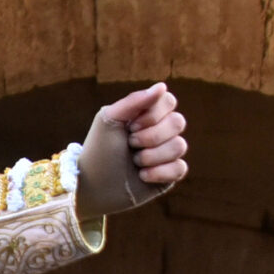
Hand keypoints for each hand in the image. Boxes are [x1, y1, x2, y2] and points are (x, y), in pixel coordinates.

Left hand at [74, 83, 188, 216]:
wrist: (92, 186)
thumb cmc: (98, 150)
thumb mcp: (109, 120)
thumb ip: (134, 101)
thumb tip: (162, 86)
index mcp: (145, 115)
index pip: (168, 101)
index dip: (153, 114)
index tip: (131, 126)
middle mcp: (159, 131)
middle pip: (178, 122)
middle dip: (151, 136)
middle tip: (130, 144)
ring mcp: (165, 153)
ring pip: (180, 146)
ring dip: (152, 155)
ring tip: (134, 162)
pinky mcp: (169, 174)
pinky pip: (180, 168)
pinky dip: (160, 172)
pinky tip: (142, 176)